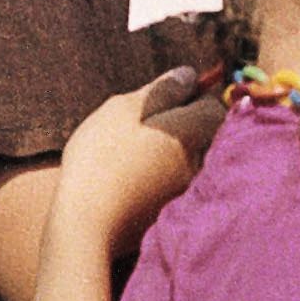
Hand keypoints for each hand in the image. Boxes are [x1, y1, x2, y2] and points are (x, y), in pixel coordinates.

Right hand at [49, 65, 217, 260]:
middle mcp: (198, 162)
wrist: (85, 225)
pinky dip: (159, 178)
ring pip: (187, 160)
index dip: (193, 99)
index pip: (214, 107)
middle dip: (180, 126)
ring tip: (131, 156)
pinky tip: (130, 181)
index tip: (163, 101)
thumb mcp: (123, 109)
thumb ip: (162, 90)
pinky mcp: (169, 214)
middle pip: (203, 134)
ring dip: (169, 153)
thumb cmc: (101, 157)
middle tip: (141, 128)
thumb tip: (189, 75)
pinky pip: (173, 185)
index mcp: (191, 131)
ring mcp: (185, 191)